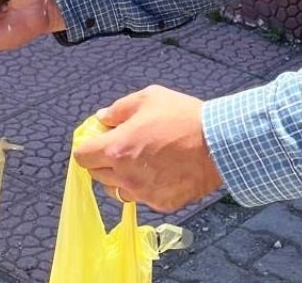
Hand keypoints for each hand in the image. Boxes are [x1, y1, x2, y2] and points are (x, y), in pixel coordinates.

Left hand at [74, 85, 223, 212]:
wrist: (219, 143)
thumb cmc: (183, 116)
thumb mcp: (148, 98)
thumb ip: (119, 109)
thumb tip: (101, 118)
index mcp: (117, 149)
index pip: (82, 157)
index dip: (87, 147)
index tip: (97, 141)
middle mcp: (125, 176)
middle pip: (96, 175)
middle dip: (103, 161)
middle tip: (121, 148)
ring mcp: (144, 193)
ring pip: (117, 190)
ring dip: (121, 177)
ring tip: (141, 162)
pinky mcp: (162, 203)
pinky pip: (143, 197)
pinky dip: (146, 187)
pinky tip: (161, 172)